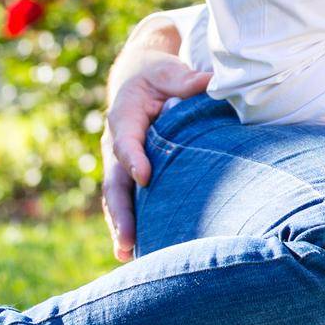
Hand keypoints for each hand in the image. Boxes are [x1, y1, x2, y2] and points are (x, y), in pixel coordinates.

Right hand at [101, 20, 211, 260]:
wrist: (137, 75)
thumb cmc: (158, 74)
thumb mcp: (169, 70)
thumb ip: (185, 80)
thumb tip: (210, 82)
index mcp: (124, 116)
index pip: (126, 140)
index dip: (134, 158)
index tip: (145, 176)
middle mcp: (116, 143)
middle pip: (114, 181)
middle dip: (120, 212)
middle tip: (128, 240)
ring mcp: (120, 161)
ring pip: (117, 196)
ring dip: (121, 225)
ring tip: (128, 253)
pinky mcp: (129, 171)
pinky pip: (127, 198)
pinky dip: (130, 221)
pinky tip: (137, 249)